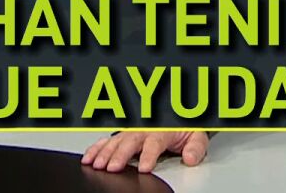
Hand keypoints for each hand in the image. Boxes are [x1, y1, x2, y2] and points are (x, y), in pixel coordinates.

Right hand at [81, 131, 208, 172]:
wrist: (176, 117)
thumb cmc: (183, 129)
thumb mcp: (196, 136)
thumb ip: (195, 148)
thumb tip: (190, 158)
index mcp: (163, 130)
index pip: (154, 142)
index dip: (149, 155)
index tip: (145, 167)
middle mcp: (145, 130)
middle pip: (131, 141)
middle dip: (121, 154)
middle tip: (114, 167)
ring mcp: (132, 132)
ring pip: (116, 140)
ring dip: (105, 152)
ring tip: (98, 164)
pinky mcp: (123, 135)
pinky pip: (108, 140)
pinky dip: (97, 148)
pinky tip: (89, 157)